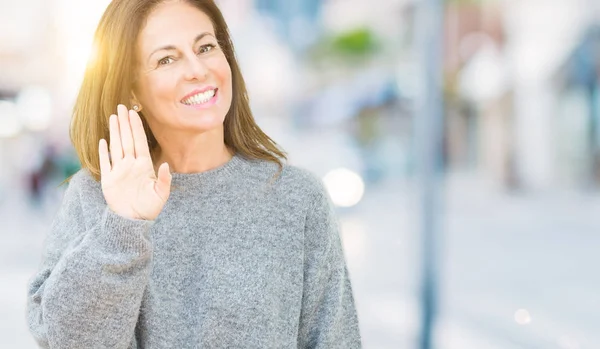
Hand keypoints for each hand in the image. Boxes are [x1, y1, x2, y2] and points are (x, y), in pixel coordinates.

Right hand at [98, 104, 170, 219]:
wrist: (133, 221)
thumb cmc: (150, 208)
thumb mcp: (161, 195)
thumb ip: (164, 180)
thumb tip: (165, 166)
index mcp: (144, 166)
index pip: (139, 141)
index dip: (136, 127)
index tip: (134, 112)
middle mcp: (130, 165)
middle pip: (127, 139)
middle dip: (125, 123)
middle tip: (121, 106)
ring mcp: (119, 171)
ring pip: (116, 146)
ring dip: (114, 132)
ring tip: (113, 117)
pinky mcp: (108, 180)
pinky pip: (105, 163)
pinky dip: (103, 152)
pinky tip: (102, 141)